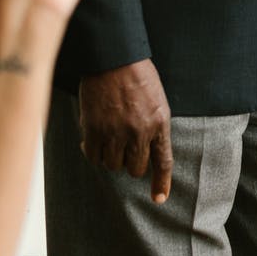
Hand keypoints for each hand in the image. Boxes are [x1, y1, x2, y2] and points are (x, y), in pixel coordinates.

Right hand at [79, 61, 172, 202]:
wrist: (112, 57)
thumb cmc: (137, 75)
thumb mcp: (157, 100)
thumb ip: (154, 126)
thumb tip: (145, 152)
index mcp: (159, 123)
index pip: (163, 161)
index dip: (161, 183)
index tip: (159, 198)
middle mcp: (139, 131)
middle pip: (135, 169)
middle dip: (130, 163)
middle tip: (124, 148)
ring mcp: (115, 132)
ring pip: (113, 165)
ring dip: (111, 157)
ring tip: (109, 140)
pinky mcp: (94, 129)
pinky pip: (93, 156)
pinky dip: (93, 153)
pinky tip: (93, 140)